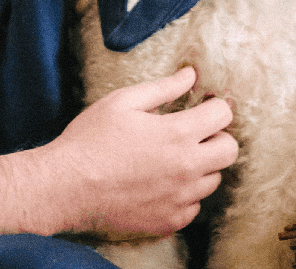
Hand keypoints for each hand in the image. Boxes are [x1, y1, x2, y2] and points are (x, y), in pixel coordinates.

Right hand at [0, 66, 236, 237]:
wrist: (65, 186)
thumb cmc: (91, 139)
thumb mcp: (124, 101)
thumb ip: (164, 88)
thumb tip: (191, 75)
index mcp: (178, 134)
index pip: (223, 115)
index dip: (215, 106)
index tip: (204, 106)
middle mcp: (186, 168)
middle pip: (229, 151)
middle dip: (217, 136)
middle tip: (194, 132)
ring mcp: (179, 199)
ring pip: (212, 180)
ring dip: (200, 167)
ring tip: (172, 158)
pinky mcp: (168, 221)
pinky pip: (192, 207)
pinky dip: (184, 195)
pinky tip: (162, 183)